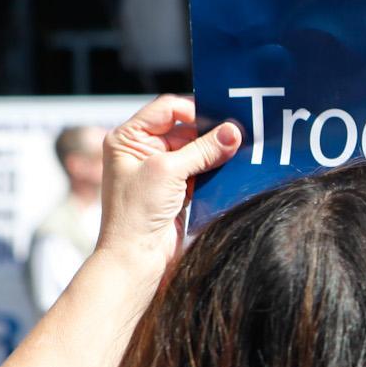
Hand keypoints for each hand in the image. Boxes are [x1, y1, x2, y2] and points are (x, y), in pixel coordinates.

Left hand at [94, 96, 241, 274]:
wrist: (136, 257)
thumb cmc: (135, 213)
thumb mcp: (168, 171)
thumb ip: (202, 149)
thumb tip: (232, 132)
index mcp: (128, 138)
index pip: (167, 109)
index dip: (194, 111)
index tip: (221, 118)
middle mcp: (142, 150)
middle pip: (184, 128)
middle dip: (209, 133)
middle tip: (236, 136)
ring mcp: (159, 170)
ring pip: (196, 150)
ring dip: (214, 153)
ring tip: (237, 152)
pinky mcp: (175, 188)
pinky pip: (200, 170)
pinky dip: (214, 170)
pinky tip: (231, 169)